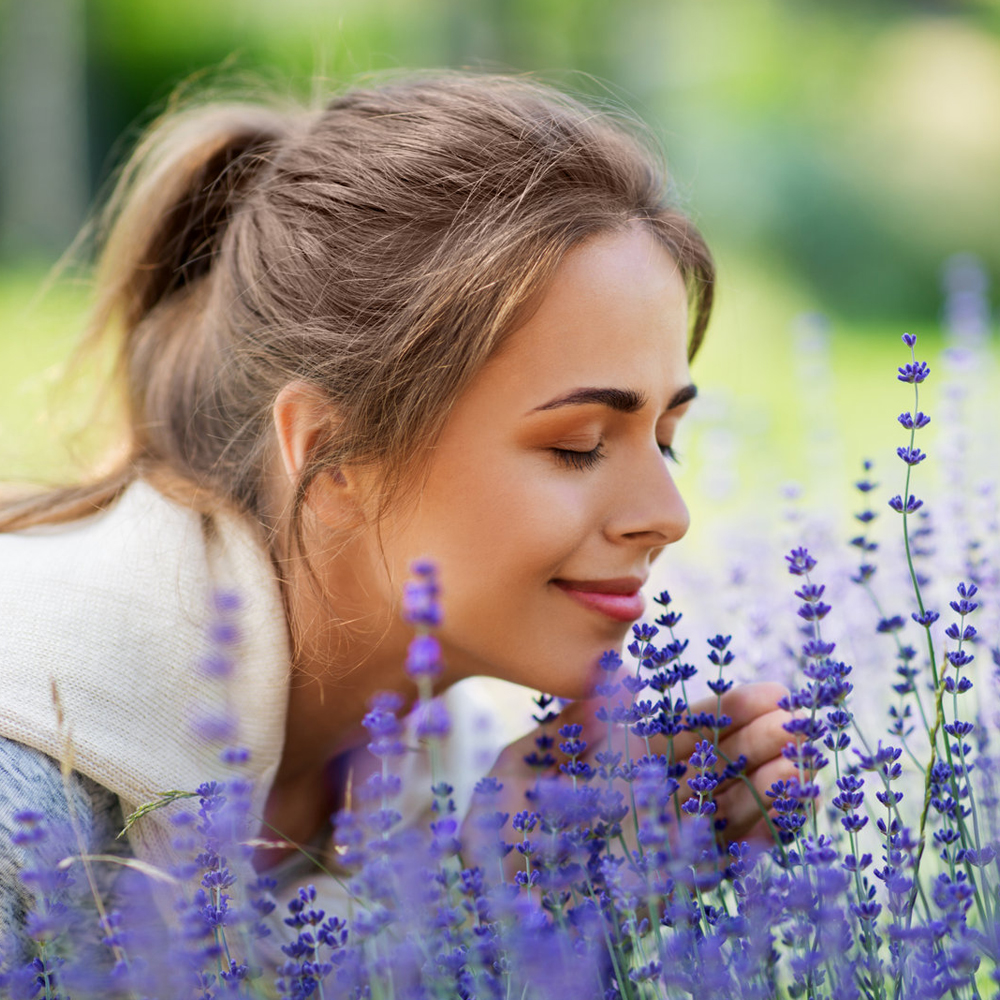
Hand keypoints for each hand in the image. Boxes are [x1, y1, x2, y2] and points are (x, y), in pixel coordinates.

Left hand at [462, 682, 795, 871]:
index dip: (729, 712)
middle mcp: (651, 802)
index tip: (771, 692)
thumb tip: (621, 674)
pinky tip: (784, 806)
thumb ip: (575, 721)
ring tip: (798, 760)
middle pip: (718, 766)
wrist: (484, 902)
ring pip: (729, 809)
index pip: (687, 733)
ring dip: (767, 784)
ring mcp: (664, 845)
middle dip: (760, 742)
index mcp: (622, 766)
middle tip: (796, 722)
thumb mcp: (525, 762)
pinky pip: (724, 861)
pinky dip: (758, 836)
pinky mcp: (671, 890)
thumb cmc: (495, 828)